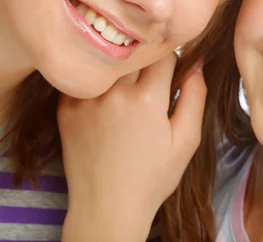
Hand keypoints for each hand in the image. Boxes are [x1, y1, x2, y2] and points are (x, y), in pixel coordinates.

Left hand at [58, 54, 205, 241]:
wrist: (106, 207)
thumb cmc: (152, 178)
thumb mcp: (186, 141)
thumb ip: (196, 97)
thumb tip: (196, 64)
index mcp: (148, 99)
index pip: (163, 54)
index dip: (171, 61)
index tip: (170, 75)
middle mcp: (115, 93)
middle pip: (135, 56)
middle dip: (146, 64)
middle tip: (149, 86)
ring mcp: (87, 99)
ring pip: (110, 65)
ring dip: (121, 71)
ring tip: (126, 95)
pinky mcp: (66, 108)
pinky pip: (86, 80)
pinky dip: (97, 83)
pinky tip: (104, 104)